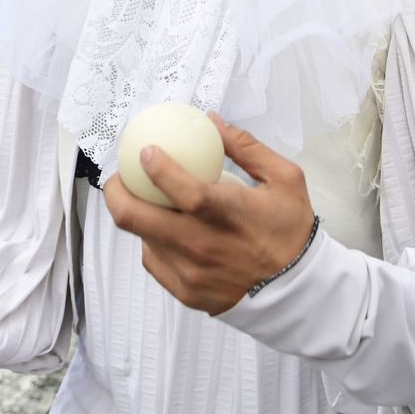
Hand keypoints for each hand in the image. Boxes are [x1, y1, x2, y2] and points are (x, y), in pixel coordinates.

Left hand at [103, 113, 316, 315]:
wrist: (298, 289)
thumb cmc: (291, 231)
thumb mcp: (284, 178)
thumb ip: (246, 146)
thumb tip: (212, 120)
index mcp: (228, 214)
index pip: (181, 190)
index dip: (155, 169)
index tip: (145, 151)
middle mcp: (203, 245)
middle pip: (137, 218)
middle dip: (117, 192)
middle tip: (121, 177)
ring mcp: (191, 273)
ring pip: (141, 239)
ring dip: (138, 216)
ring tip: (143, 200)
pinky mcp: (186, 292)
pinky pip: (154, 262)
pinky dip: (153, 242)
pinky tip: (163, 231)